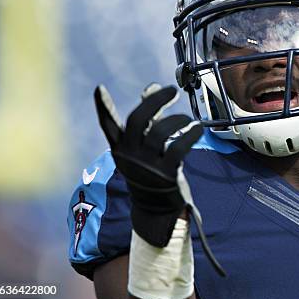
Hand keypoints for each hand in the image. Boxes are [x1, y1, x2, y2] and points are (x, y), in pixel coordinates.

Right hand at [94, 84, 201, 246]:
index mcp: (120, 149)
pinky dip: (191, 134)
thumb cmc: (151, 171)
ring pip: (159, 132)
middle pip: (137, 120)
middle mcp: (129, 156)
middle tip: (171, 91)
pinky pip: (178, 148)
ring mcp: (147, 166)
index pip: (108, 125)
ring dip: (178, 120)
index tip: (100, 89)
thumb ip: (148, 117)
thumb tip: (152, 87)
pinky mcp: (165, 174)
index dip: (103, 108)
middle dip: (155, 101)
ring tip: (189, 119)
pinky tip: (198, 128)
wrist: (155, 210)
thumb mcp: (144, 147)